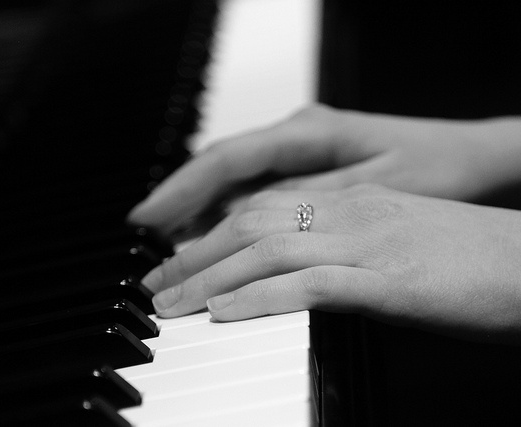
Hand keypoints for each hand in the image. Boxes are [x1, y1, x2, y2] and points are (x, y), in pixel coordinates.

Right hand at [128, 105, 520, 236]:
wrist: (469, 156)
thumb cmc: (432, 165)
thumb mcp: (372, 188)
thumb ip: (305, 201)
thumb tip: (240, 220)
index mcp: (307, 132)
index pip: (226, 159)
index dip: (180, 189)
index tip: (145, 218)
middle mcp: (294, 136)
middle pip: (219, 171)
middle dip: (178, 207)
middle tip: (146, 248)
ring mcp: (297, 152)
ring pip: (232, 182)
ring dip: (198, 214)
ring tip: (167, 251)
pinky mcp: (304, 170)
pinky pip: (252, 191)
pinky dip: (226, 216)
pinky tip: (209, 239)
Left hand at [142, 184, 520, 343]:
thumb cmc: (469, 261)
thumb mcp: (393, 244)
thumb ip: (342, 251)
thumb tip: (293, 276)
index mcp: (352, 203)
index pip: (263, 208)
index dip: (211, 233)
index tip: (177, 260)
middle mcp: (352, 213)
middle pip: (251, 223)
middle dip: (194, 255)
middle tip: (155, 284)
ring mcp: (368, 243)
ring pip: (268, 248)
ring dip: (210, 277)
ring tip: (171, 304)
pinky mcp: (388, 281)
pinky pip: (309, 283)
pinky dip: (260, 297)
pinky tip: (225, 313)